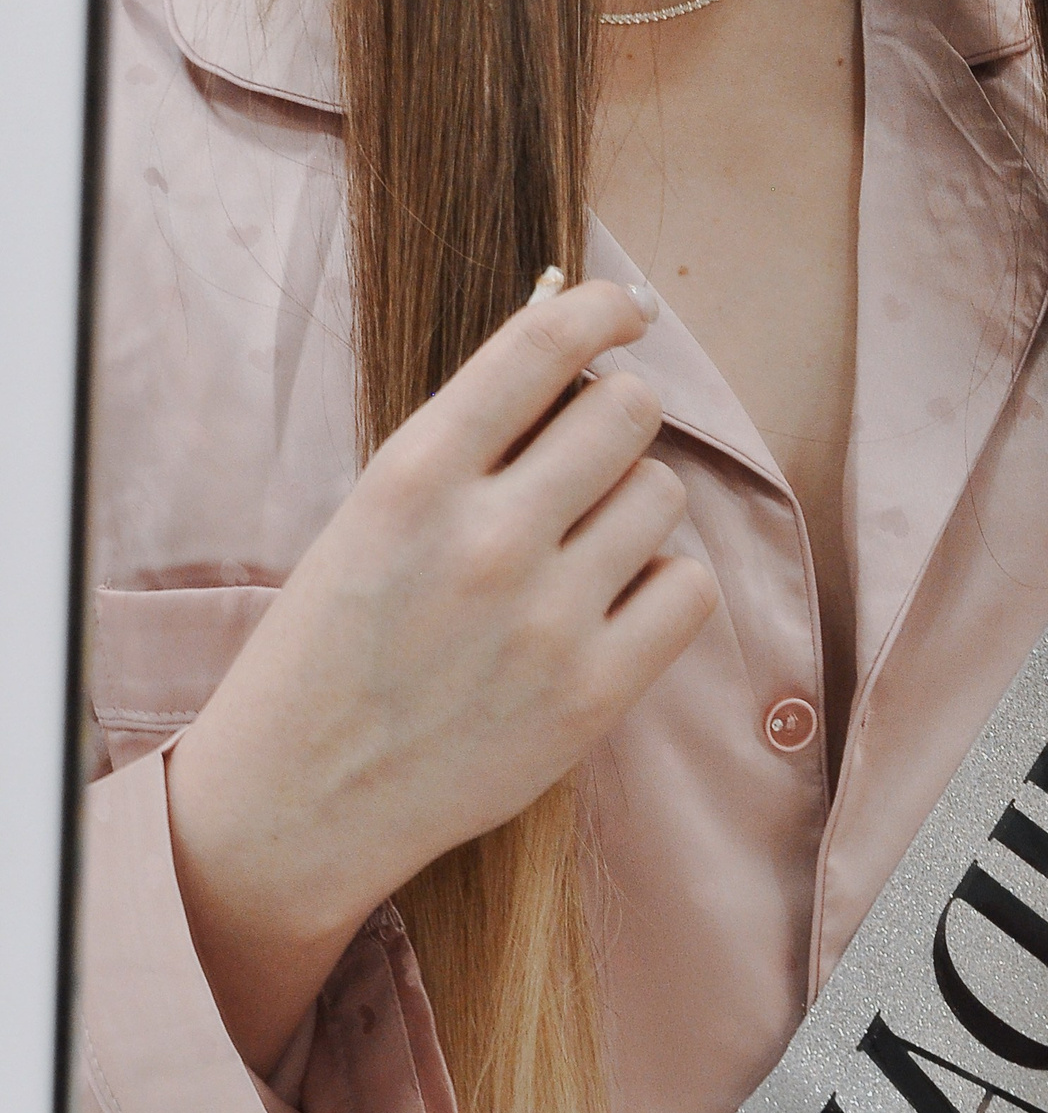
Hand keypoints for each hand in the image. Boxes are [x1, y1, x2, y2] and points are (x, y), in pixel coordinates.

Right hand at [166, 278, 716, 1073]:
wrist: (294, 802)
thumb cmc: (331, 642)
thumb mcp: (372, 513)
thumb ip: (470, 437)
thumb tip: (576, 345)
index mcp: (414, 475)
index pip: (545, 343)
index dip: (604, 310)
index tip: (624, 313)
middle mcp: (486, 538)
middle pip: (628, 410)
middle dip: (615, 418)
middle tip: (585, 457)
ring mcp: (545, 620)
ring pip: (663, 493)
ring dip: (633, 506)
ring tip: (581, 546)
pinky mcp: (591, 695)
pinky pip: (688, 588)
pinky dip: (661, 587)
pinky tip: (611, 604)